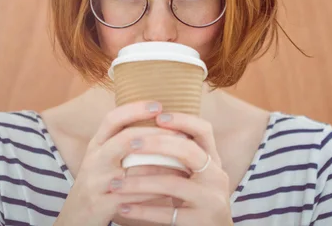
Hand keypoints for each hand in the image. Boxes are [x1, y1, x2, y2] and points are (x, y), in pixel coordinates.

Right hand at [54, 101, 182, 225]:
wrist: (75, 218)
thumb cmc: (98, 183)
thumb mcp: (102, 158)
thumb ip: (121, 140)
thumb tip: (155, 120)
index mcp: (96, 144)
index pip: (112, 119)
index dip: (134, 109)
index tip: (158, 105)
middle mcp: (95, 159)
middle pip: (125, 139)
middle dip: (156, 135)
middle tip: (181, 134)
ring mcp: (97, 182)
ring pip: (134, 169)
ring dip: (164, 165)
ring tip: (186, 161)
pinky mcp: (102, 204)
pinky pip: (134, 195)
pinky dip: (155, 191)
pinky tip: (172, 188)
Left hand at [111, 112, 233, 225]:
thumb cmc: (195, 197)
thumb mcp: (195, 173)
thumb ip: (180, 155)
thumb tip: (144, 127)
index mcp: (213, 160)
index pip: (204, 130)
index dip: (183, 120)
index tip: (158, 116)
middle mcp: (216, 176)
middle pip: (189, 152)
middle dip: (158, 144)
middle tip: (130, 143)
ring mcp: (210, 199)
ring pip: (172, 184)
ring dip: (139, 183)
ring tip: (114, 184)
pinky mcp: (200, 222)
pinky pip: (166, 213)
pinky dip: (142, 210)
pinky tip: (122, 208)